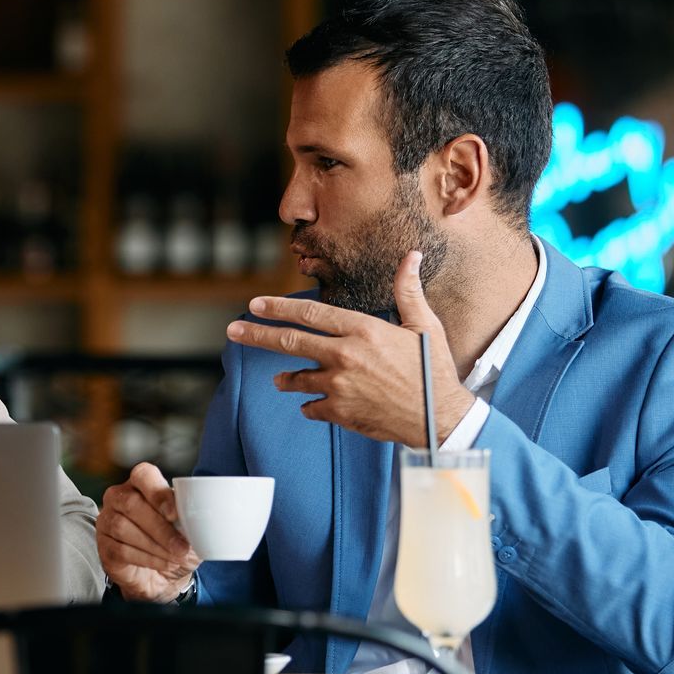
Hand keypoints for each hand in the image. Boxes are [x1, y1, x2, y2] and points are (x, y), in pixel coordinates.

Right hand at [97, 462, 200, 601]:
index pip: (143, 475)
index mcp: (142, 484)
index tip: (175, 515)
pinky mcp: (104, 546)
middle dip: (160, 529)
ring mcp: (107, 521)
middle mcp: (119, 497)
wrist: (163, 577)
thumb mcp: (189, 529)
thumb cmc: (175, 544)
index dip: (158, 494)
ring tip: (175, 557)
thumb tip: (198, 517)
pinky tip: (162, 563)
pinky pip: (120, 549)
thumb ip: (190, 517)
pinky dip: (146, 559)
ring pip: (124, 528)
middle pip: (132, 504)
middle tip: (182, 547)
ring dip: (155, 546)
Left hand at [224, 250, 473, 445]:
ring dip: (286, 377)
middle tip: (233, 331)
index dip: (279, 307)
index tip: (256, 305)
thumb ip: (408, 290)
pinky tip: (310, 404)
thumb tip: (411, 255)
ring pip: (297, 377)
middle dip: (257, 335)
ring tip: (279, 379)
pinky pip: (312, 406)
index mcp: (363, 329)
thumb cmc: (435, 370)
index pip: (310, 313)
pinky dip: (309, 404)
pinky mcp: (341, 412)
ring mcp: (340, 386)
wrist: (441, 418)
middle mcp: (346, 355)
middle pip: (290, 341)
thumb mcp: (425, 325)